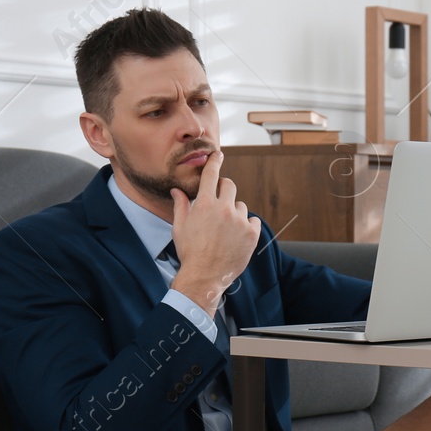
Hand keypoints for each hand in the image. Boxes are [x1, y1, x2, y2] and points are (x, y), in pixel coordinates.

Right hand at [168, 151, 261, 315]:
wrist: (205, 276)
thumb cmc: (189, 252)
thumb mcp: (180, 227)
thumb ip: (181, 205)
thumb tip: (176, 191)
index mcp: (205, 204)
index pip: (211, 175)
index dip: (215, 162)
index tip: (218, 154)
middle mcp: (224, 209)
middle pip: (230, 186)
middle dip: (224, 190)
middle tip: (220, 202)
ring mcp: (240, 221)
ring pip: (241, 206)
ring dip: (235, 212)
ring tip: (225, 230)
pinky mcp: (252, 234)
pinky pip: (253, 221)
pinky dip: (247, 226)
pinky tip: (237, 237)